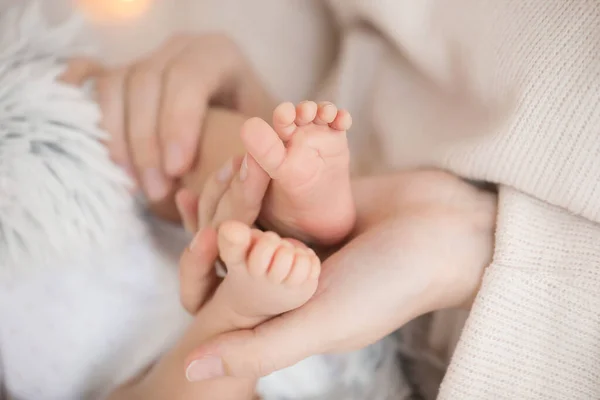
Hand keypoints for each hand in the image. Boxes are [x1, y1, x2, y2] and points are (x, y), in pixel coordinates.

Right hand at [66, 34, 274, 201]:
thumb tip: (248, 160)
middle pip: (146, 82)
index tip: (178, 170)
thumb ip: (262, 145)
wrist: (236, 129)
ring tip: (140, 188)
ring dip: (121, 143)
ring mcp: (147, 60)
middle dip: (147, 142)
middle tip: (157, 191)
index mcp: (218, 55)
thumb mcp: (268, 137)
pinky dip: (102, 133)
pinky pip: (98, 95)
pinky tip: (119, 169)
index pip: (189, 77)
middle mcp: (178, 50)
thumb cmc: (255, 136)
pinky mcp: (125, 78)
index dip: (177, 122)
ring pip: (116, 88)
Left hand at [179, 171, 495, 381]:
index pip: (227, 291)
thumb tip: (190, 372)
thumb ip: (258, 348)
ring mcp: (305, 235)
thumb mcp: (322, 322)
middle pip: (237, 247)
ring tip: (232, 162)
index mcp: (287, 310)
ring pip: (254, 211)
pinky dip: (265, 168)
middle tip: (214, 189)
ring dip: (240, 187)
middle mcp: (291, 275)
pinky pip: (279, 184)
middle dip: (223, 217)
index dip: (205, 265)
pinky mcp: (318, 201)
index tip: (203, 236)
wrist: (448, 228)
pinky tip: (251, 145)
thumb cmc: (389, 284)